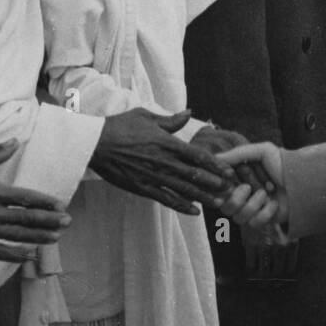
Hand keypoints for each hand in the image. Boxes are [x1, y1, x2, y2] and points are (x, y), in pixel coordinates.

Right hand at [0, 166, 70, 263]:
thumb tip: (15, 140)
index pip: (25, 198)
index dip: (45, 202)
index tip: (61, 205)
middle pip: (26, 218)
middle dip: (49, 220)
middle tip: (68, 222)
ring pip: (18, 236)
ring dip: (39, 237)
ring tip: (56, 237)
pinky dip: (16, 256)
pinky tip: (30, 256)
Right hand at [90, 108, 232, 215]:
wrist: (95, 144)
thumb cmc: (120, 126)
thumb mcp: (146, 116)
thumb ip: (170, 119)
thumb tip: (189, 112)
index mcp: (166, 142)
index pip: (196, 155)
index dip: (214, 164)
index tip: (228, 170)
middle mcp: (162, 161)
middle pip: (194, 175)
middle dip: (214, 183)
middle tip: (230, 190)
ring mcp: (153, 176)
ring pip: (183, 189)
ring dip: (203, 197)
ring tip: (219, 203)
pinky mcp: (142, 187)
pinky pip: (166, 199)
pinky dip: (181, 206)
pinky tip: (194, 212)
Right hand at [216, 141, 287, 228]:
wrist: (306, 181)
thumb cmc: (284, 164)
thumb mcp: (262, 151)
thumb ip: (238, 153)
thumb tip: (216, 158)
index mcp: (240, 180)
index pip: (220, 189)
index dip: (222, 188)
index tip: (230, 181)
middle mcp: (244, 196)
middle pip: (225, 207)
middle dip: (236, 199)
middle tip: (248, 188)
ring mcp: (253, 209)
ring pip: (239, 218)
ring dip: (253, 205)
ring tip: (267, 194)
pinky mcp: (264, 221)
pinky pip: (255, 223)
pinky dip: (265, 213)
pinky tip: (274, 204)